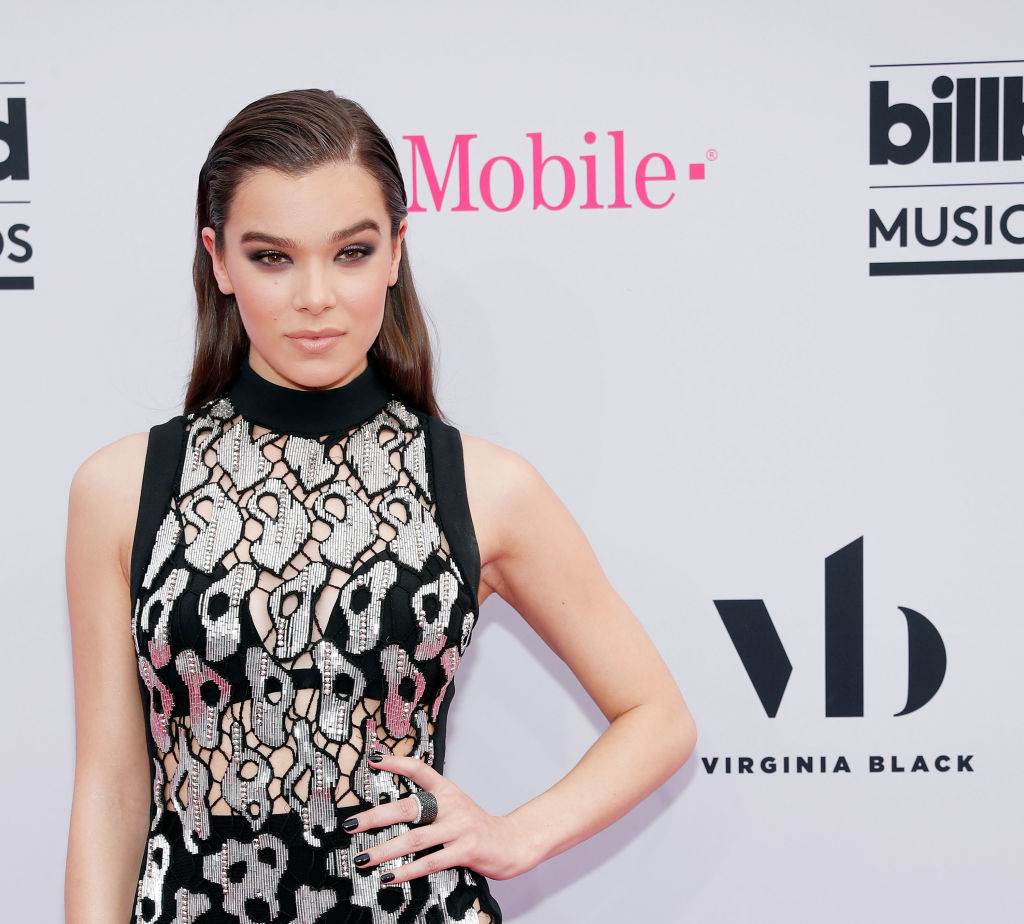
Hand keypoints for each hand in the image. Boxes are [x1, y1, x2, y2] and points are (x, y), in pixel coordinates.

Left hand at [343, 749, 535, 883]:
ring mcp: (459, 827)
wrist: (510, 842)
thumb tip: (391, 810)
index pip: (419, 769)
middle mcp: (451, 804)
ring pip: (415, 838)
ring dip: (385, 850)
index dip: (396, 762)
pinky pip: (431, 862)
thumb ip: (429, 803)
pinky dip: (407, 870)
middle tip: (350, 825)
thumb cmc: (475, 826)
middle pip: (408, 807)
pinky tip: (390, 876)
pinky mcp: (465, 850)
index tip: (373, 760)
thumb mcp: (454, 805)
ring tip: (363, 858)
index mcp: (447, 790)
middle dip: (375, 817)